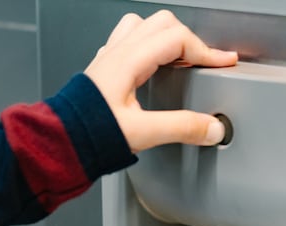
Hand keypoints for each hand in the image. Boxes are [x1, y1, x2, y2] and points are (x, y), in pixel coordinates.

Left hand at [85, 10, 237, 151]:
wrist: (61, 141)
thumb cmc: (90, 133)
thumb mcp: (143, 133)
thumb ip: (182, 128)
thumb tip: (212, 127)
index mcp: (129, 61)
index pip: (178, 39)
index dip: (207, 51)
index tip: (225, 62)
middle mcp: (118, 52)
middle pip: (163, 23)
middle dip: (191, 40)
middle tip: (207, 61)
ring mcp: (109, 57)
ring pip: (144, 26)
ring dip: (167, 37)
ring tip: (182, 58)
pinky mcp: (104, 69)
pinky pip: (129, 41)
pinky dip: (149, 46)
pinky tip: (154, 65)